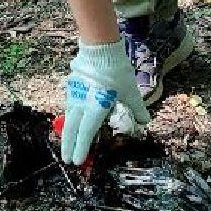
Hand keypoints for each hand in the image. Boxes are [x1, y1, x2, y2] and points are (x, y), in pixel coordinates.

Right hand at [60, 40, 149, 164]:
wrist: (100, 49)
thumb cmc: (116, 72)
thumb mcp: (130, 92)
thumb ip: (137, 109)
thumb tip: (145, 122)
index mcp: (95, 108)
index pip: (86, 133)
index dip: (81, 148)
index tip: (77, 161)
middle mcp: (81, 104)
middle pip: (72, 130)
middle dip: (68, 146)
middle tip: (66, 160)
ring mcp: (74, 95)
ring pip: (68, 119)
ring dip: (67, 134)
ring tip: (65, 144)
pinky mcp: (71, 87)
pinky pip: (68, 108)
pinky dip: (69, 119)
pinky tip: (70, 121)